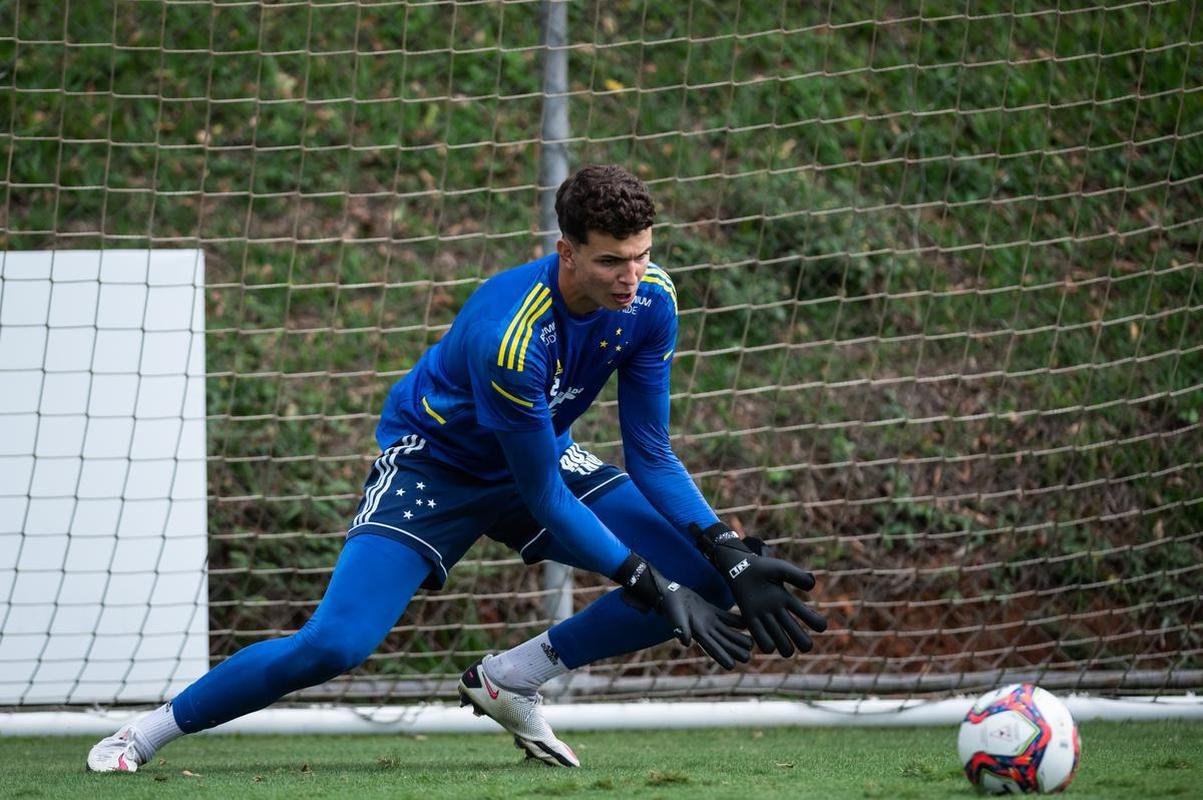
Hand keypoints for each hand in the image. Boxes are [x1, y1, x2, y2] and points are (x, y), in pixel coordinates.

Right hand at [612, 554, 751, 669]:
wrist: (669, 593)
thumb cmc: (670, 606)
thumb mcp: (675, 617)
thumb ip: (680, 628)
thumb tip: (685, 642)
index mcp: (698, 633)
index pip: (712, 648)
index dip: (721, 657)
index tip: (731, 666)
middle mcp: (705, 629)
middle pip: (723, 642)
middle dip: (734, 650)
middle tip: (748, 657)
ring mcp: (709, 620)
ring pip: (727, 631)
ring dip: (738, 637)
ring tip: (752, 643)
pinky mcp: (710, 610)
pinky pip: (726, 617)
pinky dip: (736, 621)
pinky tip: (747, 623)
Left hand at [691, 523, 826, 656]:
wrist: (738, 568)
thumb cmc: (760, 567)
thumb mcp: (781, 569)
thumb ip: (797, 575)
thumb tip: (812, 587)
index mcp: (789, 601)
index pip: (811, 618)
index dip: (818, 623)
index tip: (817, 623)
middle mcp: (780, 613)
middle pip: (800, 638)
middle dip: (805, 643)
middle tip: (803, 643)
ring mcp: (766, 619)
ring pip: (783, 646)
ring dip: (786, 647)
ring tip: (783, 642)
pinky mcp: (751, 622)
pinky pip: (763, 642)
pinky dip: (768, 645)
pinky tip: (767, 639)